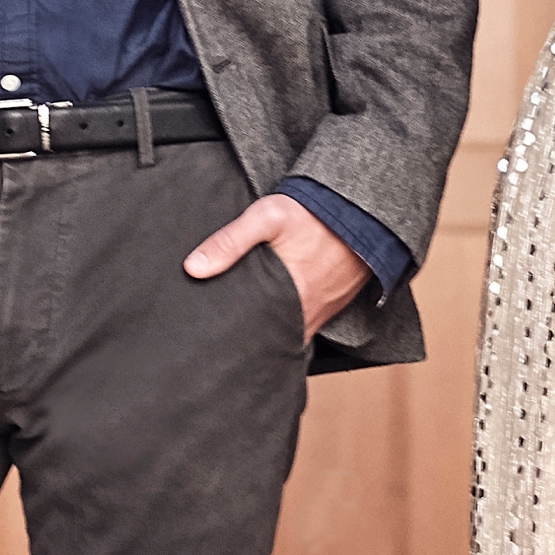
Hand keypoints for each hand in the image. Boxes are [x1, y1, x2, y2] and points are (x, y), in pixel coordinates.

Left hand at [182, 192, 368, 339]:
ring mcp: (322, 311)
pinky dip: (290, 323)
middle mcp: (307, 312)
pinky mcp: (332, 304)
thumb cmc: (314, 213)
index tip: (213, 343)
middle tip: (223, 341)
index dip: (235, 343)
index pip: (255, 335)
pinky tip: (274, 315)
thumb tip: (193, 268)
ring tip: (244, 331)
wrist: (361, 210)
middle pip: (271, 338)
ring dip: (270, 332)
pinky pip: (307, 323)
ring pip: (290, 333)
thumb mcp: (267, 218)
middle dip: (249, 341)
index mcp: (288, 298)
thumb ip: (230, 242)